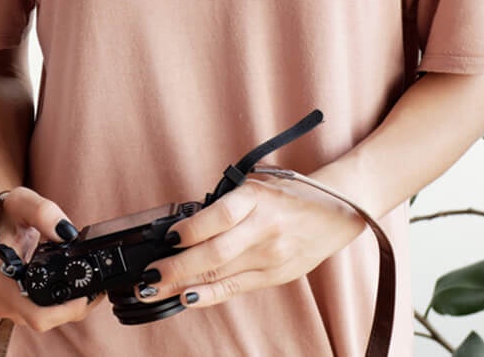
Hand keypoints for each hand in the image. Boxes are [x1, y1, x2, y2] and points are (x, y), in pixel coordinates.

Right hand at [0, 186, 101, 331]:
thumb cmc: (1, 213)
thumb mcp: (22, 203)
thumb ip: (44, 213)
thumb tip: (67, 234)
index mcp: (0, 281)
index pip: (39, 315)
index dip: (68, 310)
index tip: (87, 294)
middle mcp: (3, 300)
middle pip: (49, 319)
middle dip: (75, 305)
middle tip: (95, 284)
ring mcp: (9, 306)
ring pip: (47, 318)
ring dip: (68, 305)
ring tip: (80, 280)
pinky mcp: (16, 306)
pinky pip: (43, 313)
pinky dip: (59, 302)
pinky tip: (68, 284)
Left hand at [139, 175, 366, 307]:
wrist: (336, 211)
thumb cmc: (288, 193)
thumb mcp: (256, 184)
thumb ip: (225, 203)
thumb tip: (185, 225)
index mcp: (257, 198)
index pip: (219, 218)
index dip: (189, 230)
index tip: (166, 238)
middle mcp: (265, 229)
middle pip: (214, 253)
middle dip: (175, 268)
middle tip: (147, 277)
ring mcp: (272, 256)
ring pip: (221, 275)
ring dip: (183, 284)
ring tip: (153, 290)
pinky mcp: (276, 276)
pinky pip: (236, 288)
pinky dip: (209, 294)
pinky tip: (186, 298)